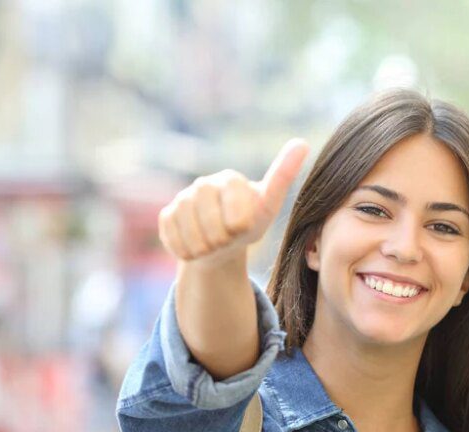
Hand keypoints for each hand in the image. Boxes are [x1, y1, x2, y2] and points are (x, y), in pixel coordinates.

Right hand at [158, 138, 309, 265]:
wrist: (222, 245)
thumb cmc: (250, 223)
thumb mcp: (269, 205)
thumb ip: (282, 176)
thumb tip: (301, 142)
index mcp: (230, 179)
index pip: (234, 207)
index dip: (239, 224)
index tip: (244, 227)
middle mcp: (204, 184)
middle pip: (209, 220)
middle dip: (222, 238)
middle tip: (229, 239)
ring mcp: (182, 199)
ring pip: (190, 233)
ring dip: (206, 247)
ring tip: (215, 244)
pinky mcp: (167, 216)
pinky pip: (174, 239)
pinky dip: (188, 251)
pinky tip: (197, 247)